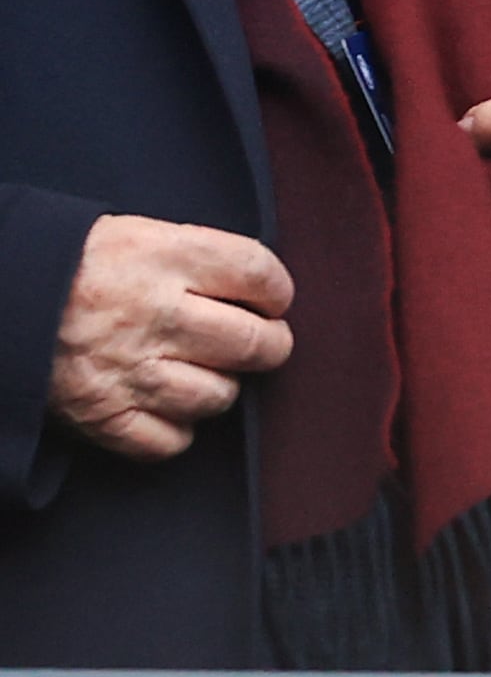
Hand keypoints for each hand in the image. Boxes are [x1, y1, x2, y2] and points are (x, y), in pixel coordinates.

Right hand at [50, 215, 294, 460]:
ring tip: (202, 370)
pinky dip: (177, 429)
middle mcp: (151, 313)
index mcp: (164, 257)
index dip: (278, 291)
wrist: (1, 298)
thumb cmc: (78, 265)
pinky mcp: (101, 416)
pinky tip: (168, 405)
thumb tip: (261, 291)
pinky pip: (171, 441)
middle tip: (260, 342)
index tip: (273, 300)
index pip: (259, 274)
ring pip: (218, 396)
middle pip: (253, 343)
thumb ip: (200, 259)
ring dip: (220, 387)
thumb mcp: (139, 235)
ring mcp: (127, 369)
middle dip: (270, 344)